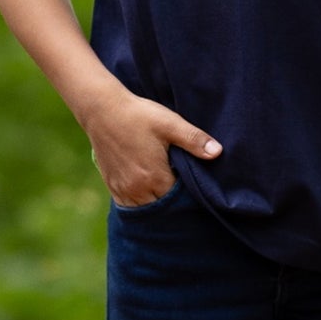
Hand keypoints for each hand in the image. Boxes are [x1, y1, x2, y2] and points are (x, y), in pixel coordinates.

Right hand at [86, 88, 220, 206]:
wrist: (102, 110)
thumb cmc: (138, 115)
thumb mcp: (170, 124)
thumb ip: (194, 140)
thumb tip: (218, 153)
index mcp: (154, 178)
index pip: (179, 199)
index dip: (189, 194)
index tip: (194, 184)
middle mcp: (136, 189)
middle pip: (163, 207)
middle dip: (174, 201)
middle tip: (184, 188)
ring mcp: (122, 190)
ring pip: (146, 209)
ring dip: (157, 203)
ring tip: (166, 189)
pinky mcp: (112, 186)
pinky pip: (130, 205)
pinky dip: (141, 202)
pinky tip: (149, 192)